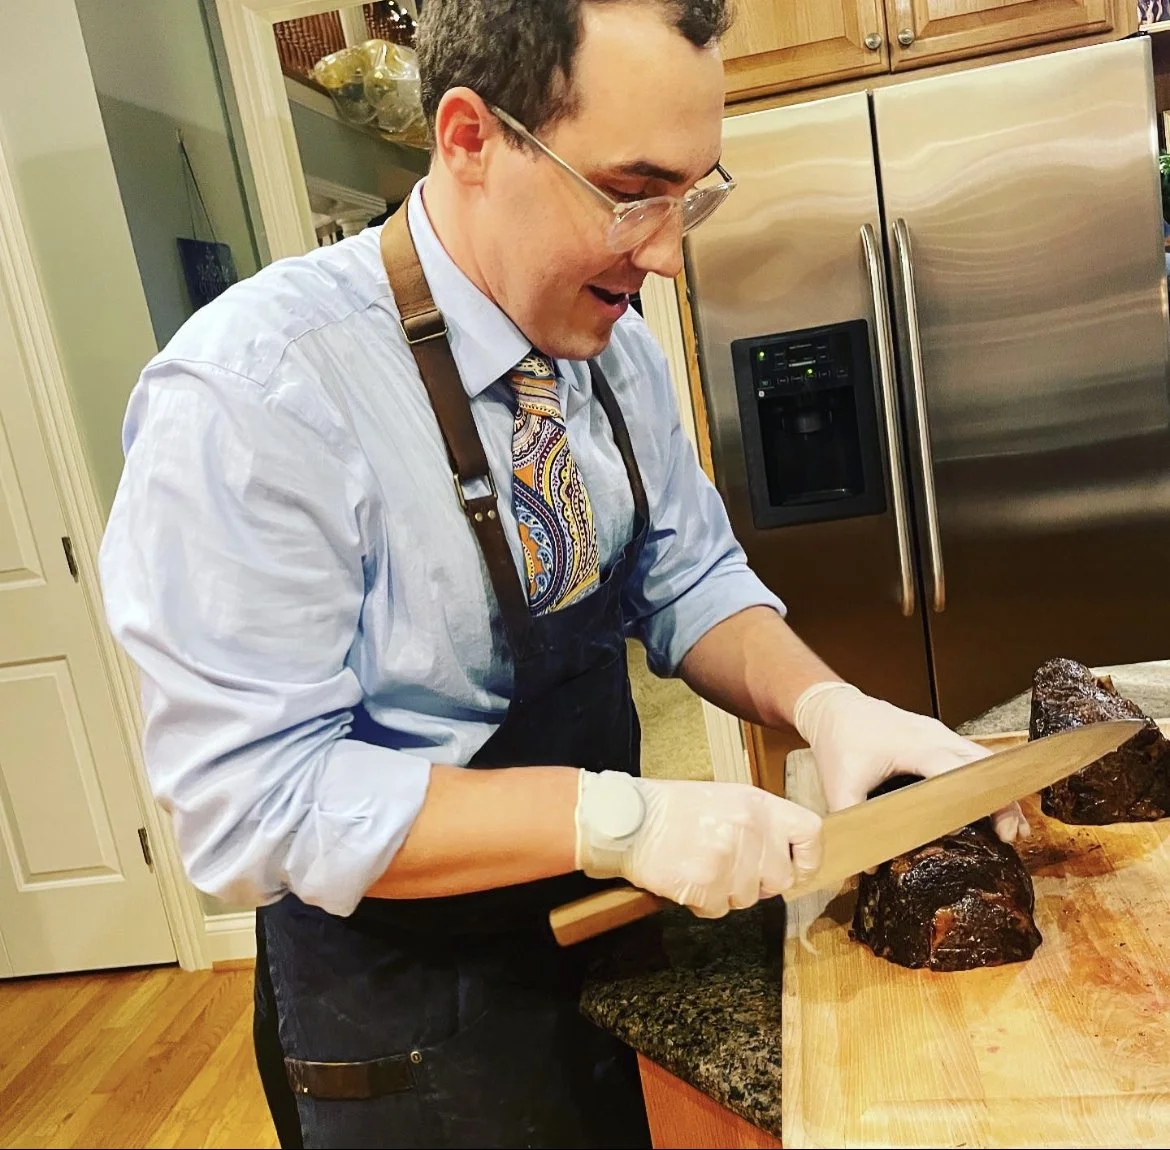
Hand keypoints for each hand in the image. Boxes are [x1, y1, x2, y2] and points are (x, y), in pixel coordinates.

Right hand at [575, 771, 822, 917]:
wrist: (629, 820)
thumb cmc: (675, 810)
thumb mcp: (727, 799)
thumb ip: (760, 824)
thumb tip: (786, 858)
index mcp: (758, 804)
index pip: (811, 834)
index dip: (807, 858)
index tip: (795, 867)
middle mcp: (748, 829)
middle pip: (780, 879)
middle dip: (757, 882)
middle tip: (730, 868)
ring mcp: (728, 858)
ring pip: (748, 899)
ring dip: (726, 892)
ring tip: (702, 866)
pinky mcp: (705, 884)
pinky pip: (718, 910)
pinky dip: (702, 902)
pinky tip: (687, 878)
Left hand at [793, 682, 1028, 842]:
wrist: (835, 707)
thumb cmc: (838, 739)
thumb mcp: (837, 784)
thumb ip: (852, 823)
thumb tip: (868, 867)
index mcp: (915, 745)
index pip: (957, 771)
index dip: (976, 798)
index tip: (990, 828)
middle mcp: (936, 736)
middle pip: (983, 766)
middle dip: (1001, 799)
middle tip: (1011, 836)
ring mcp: (941, 734)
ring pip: (983, 761)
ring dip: (998, 792)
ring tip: (1009, 829)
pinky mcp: (940, 739)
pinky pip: (972, 759)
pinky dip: (986, 782)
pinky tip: (988, 809)